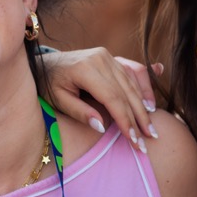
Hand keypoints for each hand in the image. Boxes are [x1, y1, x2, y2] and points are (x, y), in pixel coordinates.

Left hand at [40, 48, 161, 149]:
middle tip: (148, 139)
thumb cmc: (49, 84)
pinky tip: (150, 107)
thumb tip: (101, 126)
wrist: (45, 63)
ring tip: (151, 129)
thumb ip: (79, 112)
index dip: (125, 120)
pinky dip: (142, 91)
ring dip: (143, 107)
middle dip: (139, 117)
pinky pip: (132, 74)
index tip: (134, 139)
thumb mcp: (58, 100)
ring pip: (132, 84)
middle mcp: (100, 59)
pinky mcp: (111, 58)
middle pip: (126, 92)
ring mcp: (107, 56)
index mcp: (86, 69)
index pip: (112, 98)